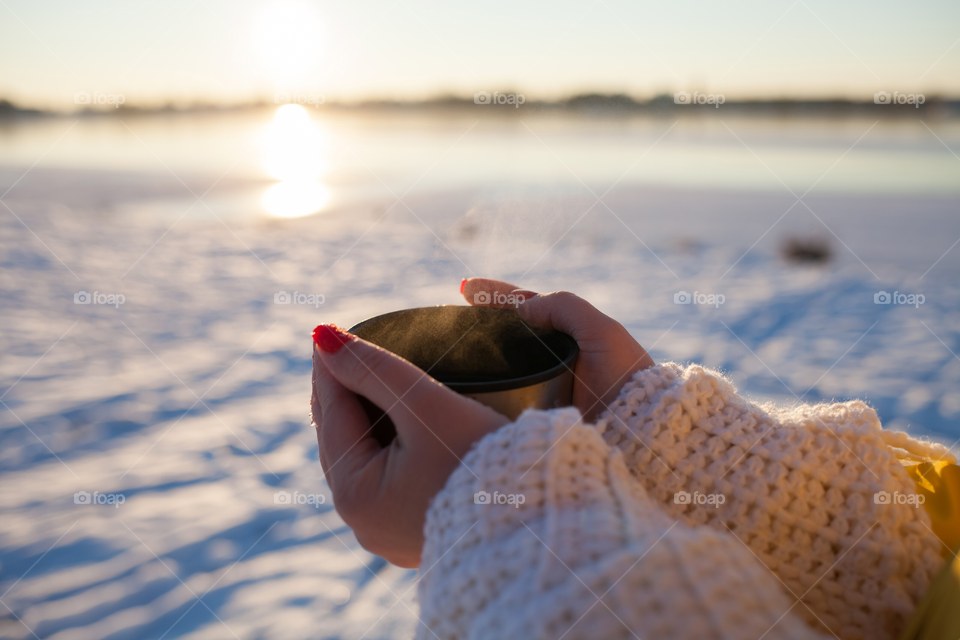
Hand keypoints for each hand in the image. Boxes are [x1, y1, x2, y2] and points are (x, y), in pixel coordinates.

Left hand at [310, 324, 508, 567]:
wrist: (540, 516)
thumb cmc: (483, 460)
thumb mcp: (425, 404)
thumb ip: (374, 368)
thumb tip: (323, 337)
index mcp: (355, 495)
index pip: (332, 411)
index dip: (331, 365)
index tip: (326, 330)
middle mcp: (364, 522)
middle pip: (342, 438)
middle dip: (343, 391)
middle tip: (342, 348)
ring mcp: (389, 531)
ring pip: (364, 459)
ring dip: (364, 418)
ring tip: (367, 376)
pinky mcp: (415, 531)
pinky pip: (388, 478)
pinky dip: (386, 444)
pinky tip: (394, 419)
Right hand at [461, 278, 654, 420]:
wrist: (639, 436)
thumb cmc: (626, 380)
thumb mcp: (603, 332)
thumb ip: (564, 308)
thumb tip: (520, 308)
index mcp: (569, 337)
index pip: (524, 309)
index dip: (495, 297)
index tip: (465, 289)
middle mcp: (551, 363)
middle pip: (506, 338)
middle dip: (477, 326)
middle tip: (446, 319)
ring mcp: (539, 392)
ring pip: (499, 369)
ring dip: (473, 359)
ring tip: (445, 349)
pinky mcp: (531, 420)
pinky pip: (497, 401)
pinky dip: (478, 392)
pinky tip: (458, 387)